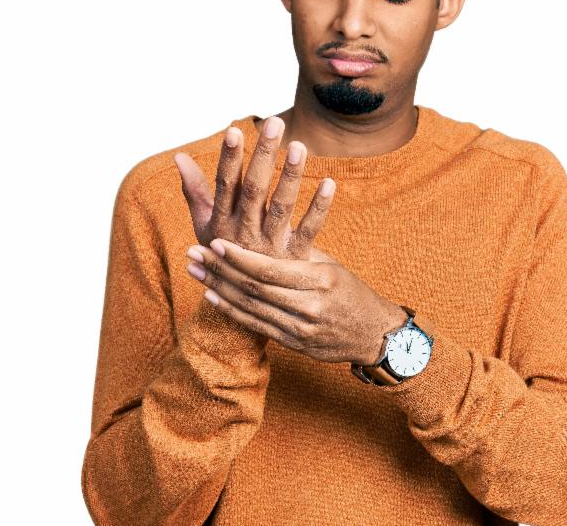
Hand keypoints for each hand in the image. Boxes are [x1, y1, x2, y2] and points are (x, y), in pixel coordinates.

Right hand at [174, 115, 334, 261]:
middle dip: (264, 156)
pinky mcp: (295, 259)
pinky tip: (330, 182)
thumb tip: (179, 155)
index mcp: (221, 224)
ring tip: (300, 146)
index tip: (235, 130)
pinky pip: (309, 231)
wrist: (248, 303)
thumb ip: (195, 191)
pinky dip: (320, 208)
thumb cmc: (225, 255)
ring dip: (291, 176)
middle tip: (275, 123)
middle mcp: (244, 235)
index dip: (229, 159)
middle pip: (255, 191)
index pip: (225, 186)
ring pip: (282, 208)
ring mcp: (271, 248)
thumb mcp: (205, 227)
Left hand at [184, 237, 407, 365]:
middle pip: (254, 288)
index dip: (239, 257)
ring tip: (194, 271)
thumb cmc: (351, 291)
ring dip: (217, 288)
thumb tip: (268, 223)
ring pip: (250, 307)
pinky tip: (211, 297)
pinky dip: (231, 311)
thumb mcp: (330, 265)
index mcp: (320, 279)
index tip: (215, 242)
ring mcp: (301, 328)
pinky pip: (256, 326)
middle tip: (193, 253)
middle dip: (219, 269)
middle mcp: (309, 306)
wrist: (374, 334)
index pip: (270, 268)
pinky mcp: (294, 344)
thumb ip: (300, 251)